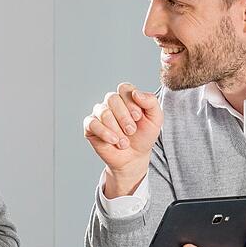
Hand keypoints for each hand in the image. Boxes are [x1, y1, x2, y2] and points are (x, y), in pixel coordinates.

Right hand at [82, 82, 162, 197]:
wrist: (135, 158)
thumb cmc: (144, 136)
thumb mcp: (155, 119)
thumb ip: (151, 101)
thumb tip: (135, 93)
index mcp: (126, 97)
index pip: (124, 88)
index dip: (131, 102)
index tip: (138, 117)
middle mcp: (111, 103)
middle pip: (112, 98)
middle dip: (124, 117)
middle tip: (131, 131)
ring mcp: (99, 113)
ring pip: (103, 112)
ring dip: (116, 129)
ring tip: (124, 142)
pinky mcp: (90, 126)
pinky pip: (92, 123)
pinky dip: (104, 132)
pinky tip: (113, 140)